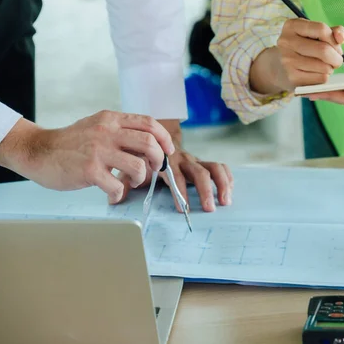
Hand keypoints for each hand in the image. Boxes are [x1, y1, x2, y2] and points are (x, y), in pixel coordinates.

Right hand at [0, 110, 174, 201]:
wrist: (38, 150)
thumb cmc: (71, 143)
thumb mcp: (97, 126)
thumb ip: (121, 132)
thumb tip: (149, 145)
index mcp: (111, 119)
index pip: (149, 123)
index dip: (164, 138)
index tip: (168, 151)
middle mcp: (107, 132)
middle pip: (149, 143)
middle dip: (158, 160)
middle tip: (153, 169)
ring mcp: (98, 151)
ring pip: (138, 166)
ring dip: (140, 178)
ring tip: (131, 182)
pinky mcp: (89, 170)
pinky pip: (117, 186)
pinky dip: (119, 194)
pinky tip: (113, 195)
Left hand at [111, 119, 233, 212]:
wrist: (150, 135)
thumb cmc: (140, 156)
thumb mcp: (131, 166)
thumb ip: (125, 180)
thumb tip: (113, 199)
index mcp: (166, 161)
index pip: (176, 176)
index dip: (180, 192)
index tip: (184, 209)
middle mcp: (182, 160)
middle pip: (198, 172)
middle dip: (205, 190)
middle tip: (209, 208)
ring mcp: (194, 160)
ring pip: (213, 168)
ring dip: (220, 184)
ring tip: (225, 201)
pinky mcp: (202, 162)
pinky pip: (219, 167)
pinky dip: (227, 178)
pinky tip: (230, 192)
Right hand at [250, 19, 343, 94]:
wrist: (280, 67)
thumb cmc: (304, 47)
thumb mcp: (316, 34)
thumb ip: (333, 31)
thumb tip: (340, 38)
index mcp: (291, 26)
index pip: (321, 29)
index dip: (334, 39)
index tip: (335, 45)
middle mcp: (286, 42)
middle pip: (323, 50)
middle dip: (336, 57)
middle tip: (337, 60)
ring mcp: (287, 61)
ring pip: (324, 66)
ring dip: (331, 68)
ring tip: (327, 66)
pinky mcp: (292, 77)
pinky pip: (320, 78)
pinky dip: (325, 77)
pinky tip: (319, 73)